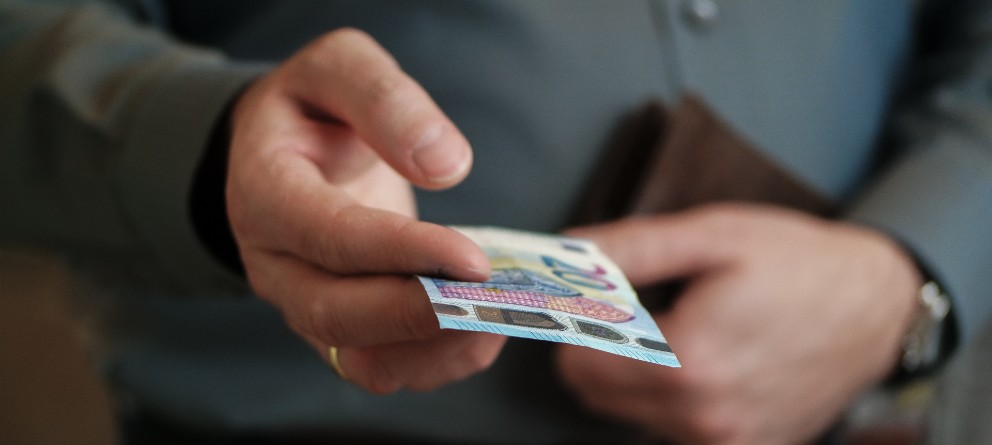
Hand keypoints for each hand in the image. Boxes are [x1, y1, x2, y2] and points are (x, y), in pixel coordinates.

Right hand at [226, 28, 504, 393]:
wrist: (289, 148)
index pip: (328, 238)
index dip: (401, 253)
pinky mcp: (342, 329)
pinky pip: (385, 368)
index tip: (472, 258)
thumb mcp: (338, 68)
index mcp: (265, 192)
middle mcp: (276, 264)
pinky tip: (489, 325)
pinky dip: (440, 359)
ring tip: (506, 316)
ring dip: (437, 349)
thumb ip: (384, 99)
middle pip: (335, 315)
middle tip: (495, 299)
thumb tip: (445, 166)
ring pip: (363, 360)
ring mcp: (305, 305)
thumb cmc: (316, 106)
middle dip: (420, 314)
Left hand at [555, 204, 922, 443]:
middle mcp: (703, 417)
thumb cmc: (798, 264)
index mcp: (687, 364)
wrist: (878, 306)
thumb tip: (565, 254)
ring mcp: (726, 441)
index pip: (576, 363)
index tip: (599, 294)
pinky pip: (672, 426)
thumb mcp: (710, 236)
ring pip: (631, 411)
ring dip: (638, 371)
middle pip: (596, 393)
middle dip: (604, 346)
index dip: (579, 321)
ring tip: (688, 327)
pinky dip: (672, 393)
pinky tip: (709, 357)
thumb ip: (627, 250)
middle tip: (644, 305)